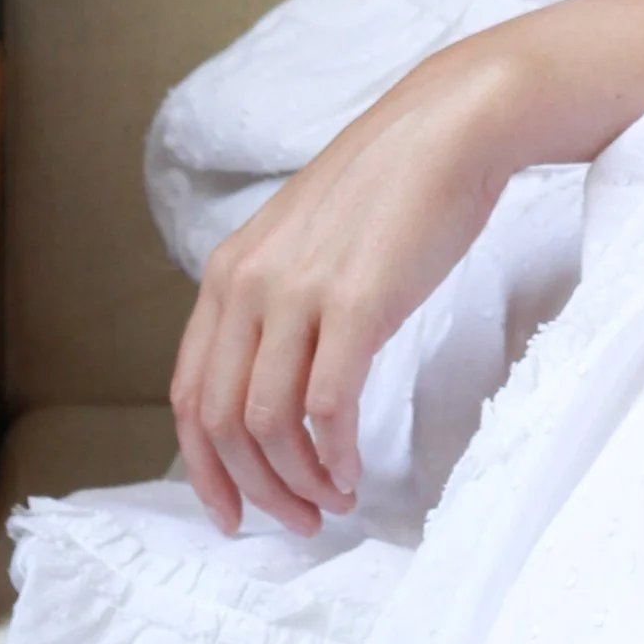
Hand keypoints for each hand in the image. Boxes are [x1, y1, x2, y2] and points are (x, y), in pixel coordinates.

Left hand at [171, 37, 527, 534]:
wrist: (453, 123)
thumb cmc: (391, 184)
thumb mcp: (303, 239)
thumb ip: (274, 303)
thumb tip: (269, 393)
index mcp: (229, 269)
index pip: (189, 393)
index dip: (204, 468)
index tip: (233, 508)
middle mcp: (249, 282)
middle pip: (223, 422)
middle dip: (254, 489)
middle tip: (295, 519)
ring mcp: (300, 290)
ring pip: (269, 426)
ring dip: (299, 481)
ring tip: (331, 499)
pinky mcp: (357, 302)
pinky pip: (327, 407)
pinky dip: (335, 455)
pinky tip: (353, 469)